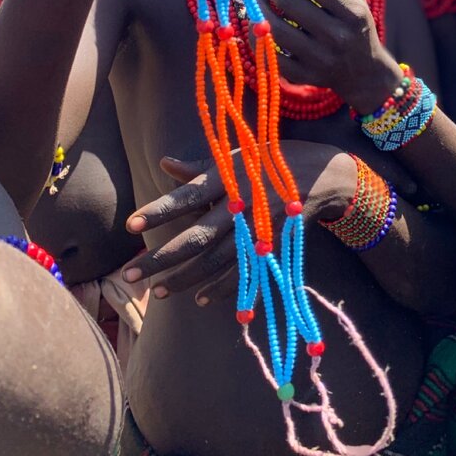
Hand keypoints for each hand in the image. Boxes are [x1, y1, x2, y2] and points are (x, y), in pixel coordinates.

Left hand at [120, 141, 356, 300]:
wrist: (325, 176)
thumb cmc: (272, 160)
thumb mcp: (237, 155)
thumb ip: (201, 166)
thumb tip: (165, 163)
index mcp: (230, 177)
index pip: (188, 196)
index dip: (159, 210)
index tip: (130, 224)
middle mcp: (242, 205)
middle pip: (197, 237)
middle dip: (162, 258)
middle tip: (131, 275)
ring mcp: (258, 229)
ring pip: (216, 262)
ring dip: (185, 279)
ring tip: (157, 292)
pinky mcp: (272, 247)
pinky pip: (244, 274)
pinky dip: (222, 288)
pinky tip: (199, 299)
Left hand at [266, 0, 402, 113]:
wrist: (365, 72)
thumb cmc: (356, 23)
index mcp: (353, 12)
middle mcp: (337, 37)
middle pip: (289, 2)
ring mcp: (319, 59)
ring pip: (275, 29)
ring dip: (257, 9)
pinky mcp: (303, 77)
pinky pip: (270, 56)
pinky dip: (257, 37)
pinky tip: (258, 24)